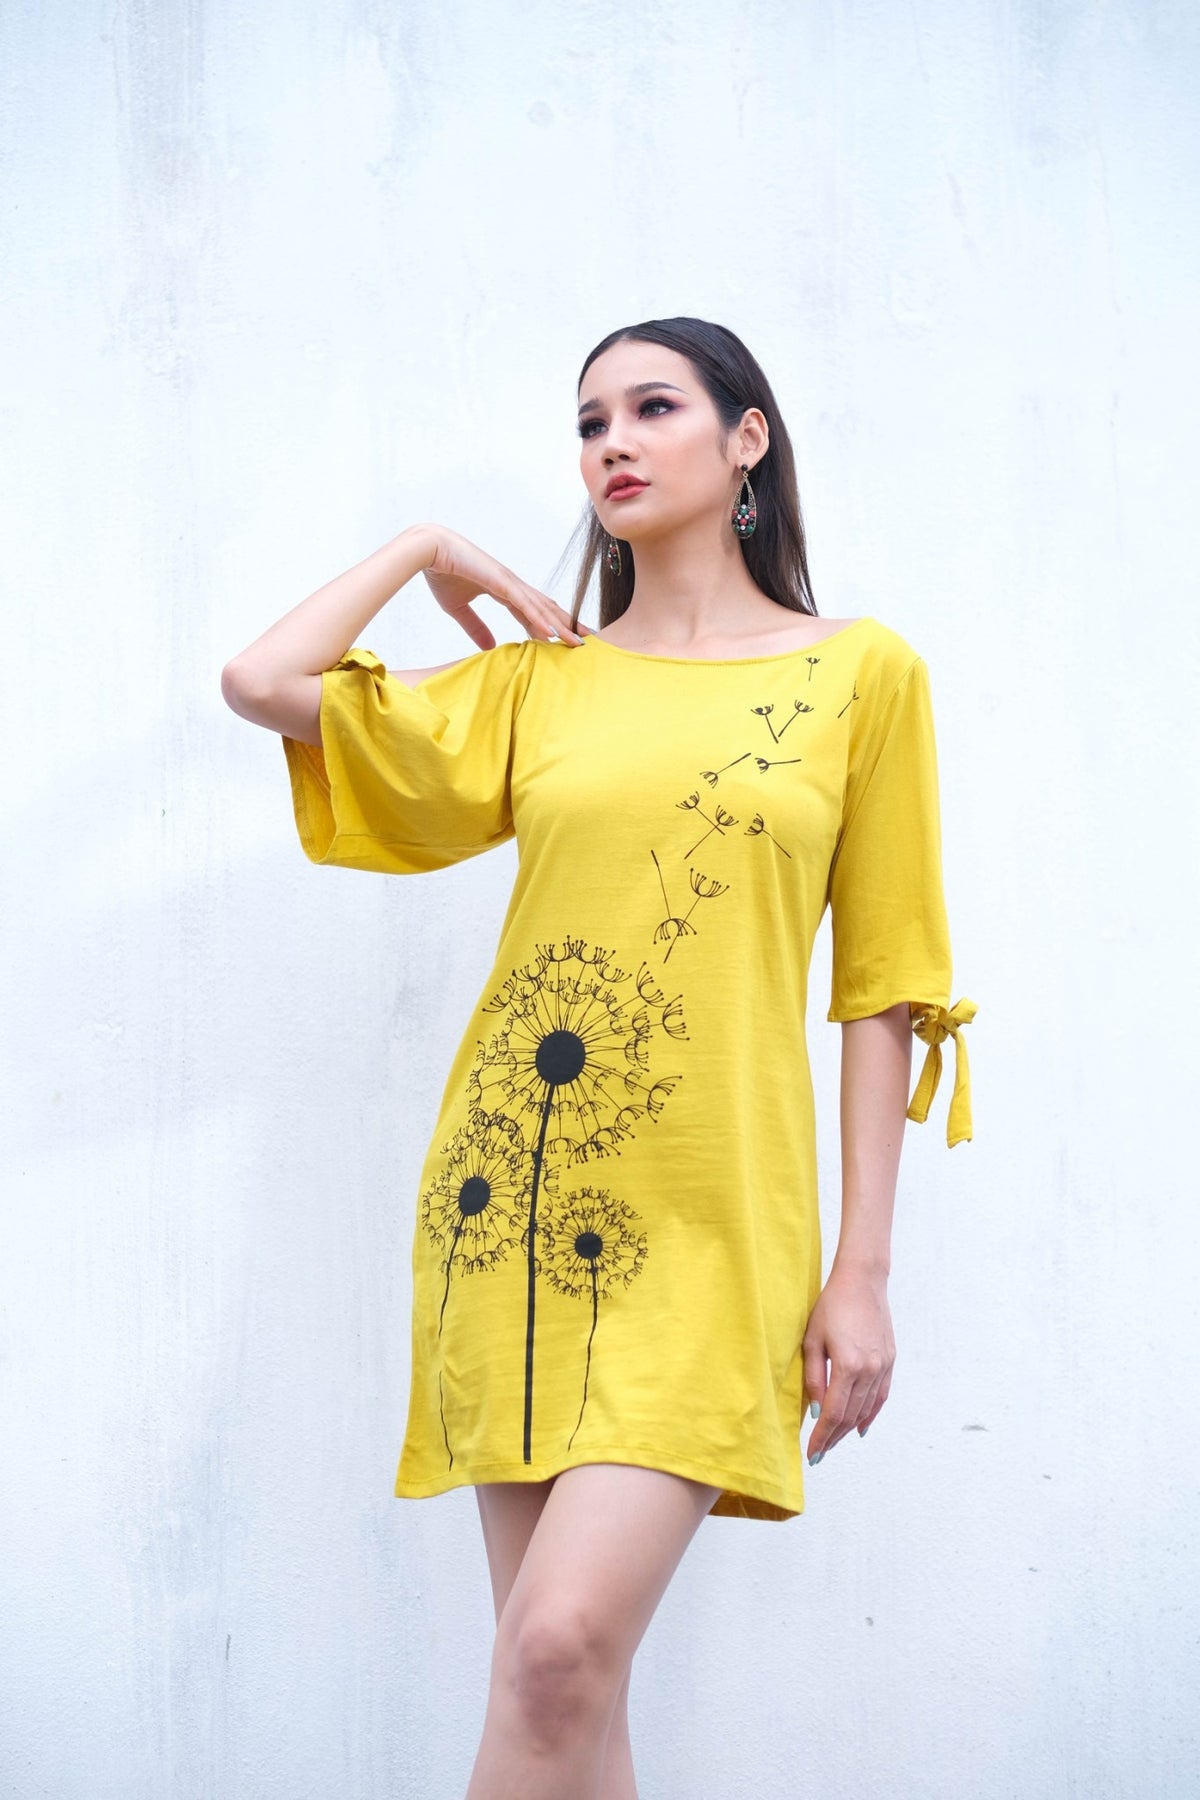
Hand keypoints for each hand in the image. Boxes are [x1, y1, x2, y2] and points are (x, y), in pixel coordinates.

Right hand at [416, 525, 591, 651]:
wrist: (429, 549)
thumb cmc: (442, 573)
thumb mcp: (458, 608)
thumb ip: (475, 627)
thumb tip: (489, 648)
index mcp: (504, 590)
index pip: (533, 611)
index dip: (549, 626)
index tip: (563, 641)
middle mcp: (512, 585)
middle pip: (545, 609)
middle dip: (566, 625)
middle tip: (586, 642)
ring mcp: (508, 582)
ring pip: (540, 607)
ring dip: (560, 626)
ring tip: (577, 643)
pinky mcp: (500, 580)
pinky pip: (524, 603)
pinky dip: (539, 618)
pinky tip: (552, 632)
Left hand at [802, 1263, 894, 1459]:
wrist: (862, 1281)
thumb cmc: (831, 1306)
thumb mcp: (812, 1340)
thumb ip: (813, 1377)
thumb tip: (815, 1411)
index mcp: (848, 1366)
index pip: (833, 1413)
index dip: (822, 1437)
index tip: (812, 1453)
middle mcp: (870, 1371)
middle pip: (851, 1416)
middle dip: (834, 1438)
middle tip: (820, 1454)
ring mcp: (883, 1367)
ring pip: (866, 1409)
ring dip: (849, 1429)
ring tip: (834, 1442)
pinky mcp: (890, 1360)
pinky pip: (881, 1396)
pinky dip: (870, 1414)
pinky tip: (860, 1427)